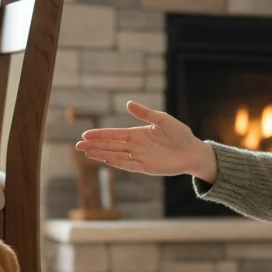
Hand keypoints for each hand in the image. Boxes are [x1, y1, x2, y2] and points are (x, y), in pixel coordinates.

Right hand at [75, 101, 218, 182]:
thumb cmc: (180, 134)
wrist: (193, 151)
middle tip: (78, 146)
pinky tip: (106, 160)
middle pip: (110, 146)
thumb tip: (128, 103)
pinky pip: (129, 165)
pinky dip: (117, 163)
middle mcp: (135, 146)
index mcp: (137, 134)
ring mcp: (140, 158)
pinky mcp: (147, 168)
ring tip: (87, 153)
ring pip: (116, 156)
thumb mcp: (162, 119)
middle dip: (94, 145)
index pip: (114, 134)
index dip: (99, 134)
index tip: (85, 134)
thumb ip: (145, 113)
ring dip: (101, 154)